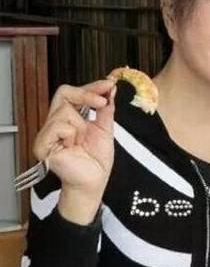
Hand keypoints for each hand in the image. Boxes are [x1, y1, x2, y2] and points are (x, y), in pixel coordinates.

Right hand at [33, 80, 115, 222]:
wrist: (94, 182)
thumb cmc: (96, 161)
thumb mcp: (105, 129)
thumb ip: (106, 110)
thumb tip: (110, 90)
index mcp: (68, 118)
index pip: (73, 93)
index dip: (91, 87)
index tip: (109, 85)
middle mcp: (55, 122)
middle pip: (63, 93)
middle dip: (87, 94)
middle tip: (102, 102)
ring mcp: (47, 133)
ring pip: (64, 111)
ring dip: (81, 125)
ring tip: (82, 141)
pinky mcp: (43, 144)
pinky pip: (59, 126)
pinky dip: (72, 134)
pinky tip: (73, 146)